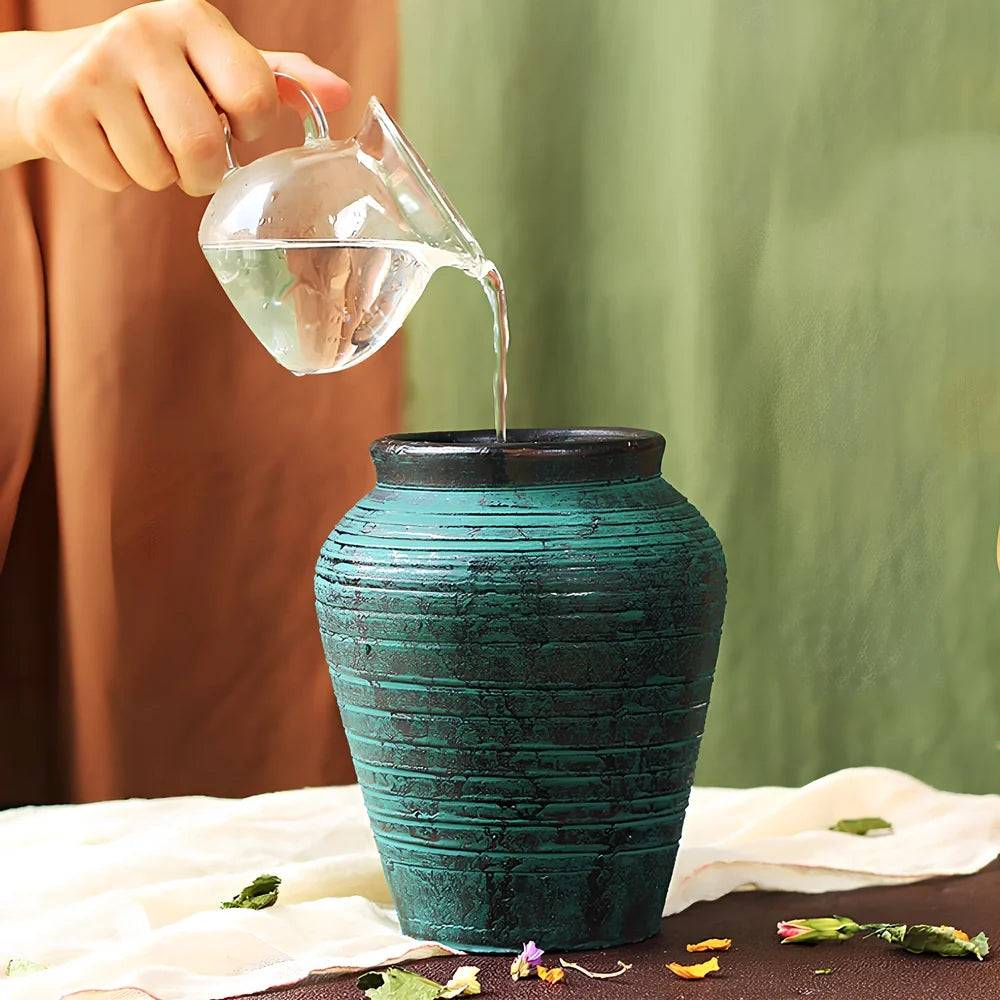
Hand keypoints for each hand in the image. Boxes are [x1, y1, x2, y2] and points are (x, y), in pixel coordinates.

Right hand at [9, 0, 350, 194]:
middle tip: (192, 157)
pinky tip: (108, 142)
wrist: (51, 72)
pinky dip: (120, 177)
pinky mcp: (59, 110)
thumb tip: (343, 94)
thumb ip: (282, 80)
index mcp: (193, 20)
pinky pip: (117, 180)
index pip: (254, 98)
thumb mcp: (218, 65)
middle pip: (202, 147)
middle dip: (204, 172)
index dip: (253, 129)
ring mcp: (94, 69)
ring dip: (161, 176)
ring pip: (159, 172)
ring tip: (145, 141)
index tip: (235, 124)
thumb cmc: (158, 75)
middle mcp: (141, 33)